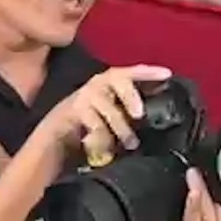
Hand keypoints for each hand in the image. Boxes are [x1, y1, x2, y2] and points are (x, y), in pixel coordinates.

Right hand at [39, 65, 171, 159]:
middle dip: (131, 95)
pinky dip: (101, 137)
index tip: (167, 74)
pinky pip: (93, 123)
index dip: (148, 72)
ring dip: (120, 126)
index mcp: (109, 85)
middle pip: (117, 79)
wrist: (54, 142)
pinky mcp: (70, 112)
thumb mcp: (114, 118)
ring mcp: (82, 97)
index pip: (130, 73)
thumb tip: (161, 115)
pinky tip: (104, 149)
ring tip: (130, 144)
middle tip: (139, 115)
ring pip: (107, 107)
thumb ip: (132, 113)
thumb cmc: (90, 129)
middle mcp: (96, 86)